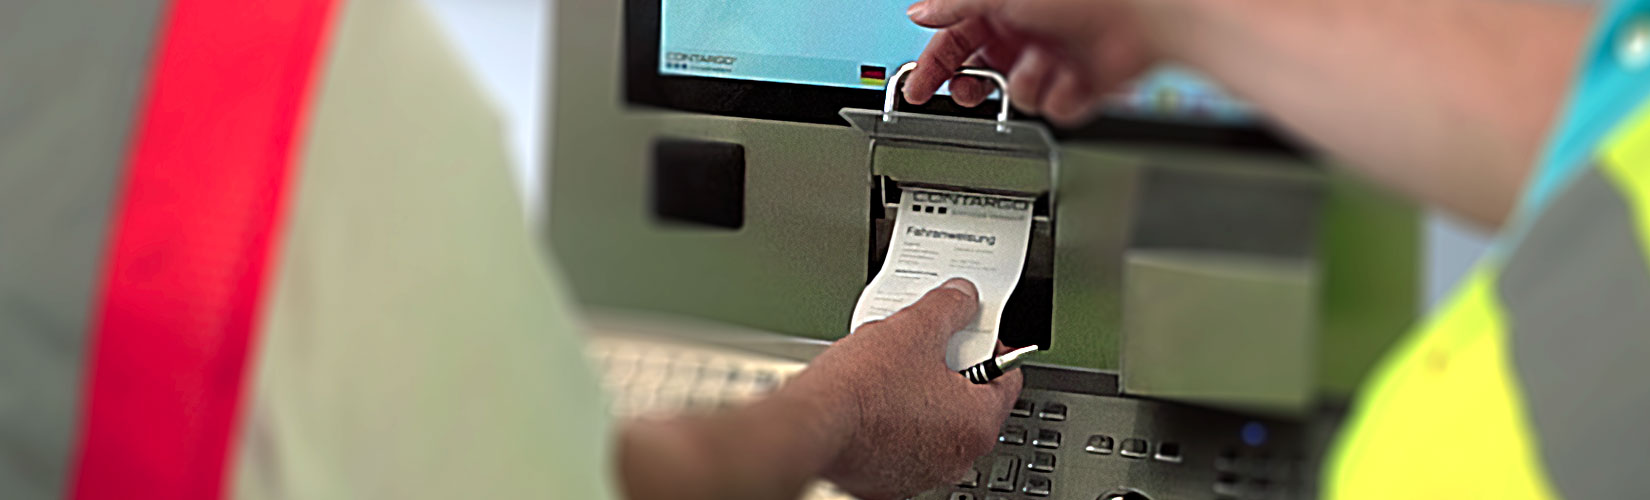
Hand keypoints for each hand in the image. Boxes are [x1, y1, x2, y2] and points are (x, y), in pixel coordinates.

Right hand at [787, 279, 1023, 499]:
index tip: (975, 332)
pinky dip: (892, 422)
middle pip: (968, 401)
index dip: (991, 345)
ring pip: (932, 423)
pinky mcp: (885, 479)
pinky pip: (900, 442)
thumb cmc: (861, 390)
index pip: (1007, 377)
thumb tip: (961, 297)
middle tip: (926, 345)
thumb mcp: (914, 328)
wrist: (810, 424)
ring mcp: (920, 472)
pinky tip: (872, 398)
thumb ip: (949, 308)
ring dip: (919, 397)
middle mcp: (955, 457)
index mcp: (976, 423)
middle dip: (949, 370)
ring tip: (891, 370)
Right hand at [901, 0, 1159, 125]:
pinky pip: (1056, 109)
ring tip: (1050, 61)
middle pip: (981, 75)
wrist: (1147, 15)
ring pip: (1019, 96)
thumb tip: (918, 13)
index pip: (953, 40)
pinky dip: (1066, 95)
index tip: (918, 90)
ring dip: (1031, 82)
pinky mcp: (1080, 87)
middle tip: (972, 91)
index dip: (932, 65)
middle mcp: (1026, 34)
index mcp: (1003, 8)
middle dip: (975, 86)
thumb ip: (954, 5)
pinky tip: (1079, 75)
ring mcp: (1053, 62)